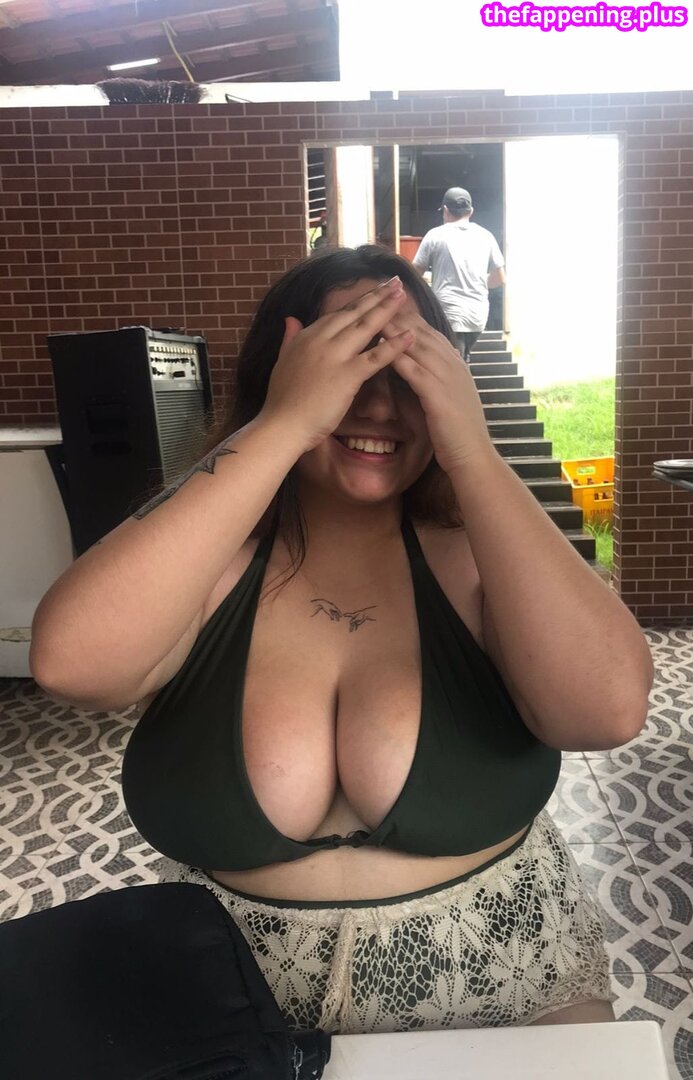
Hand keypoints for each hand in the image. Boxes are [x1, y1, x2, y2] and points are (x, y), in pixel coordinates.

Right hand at [259, 278, 414, 451]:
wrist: (281, 424)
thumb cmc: (282, 401)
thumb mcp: (282, 361)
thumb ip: (289, 338)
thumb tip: (290, 319)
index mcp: (307, 336)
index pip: (339, 313)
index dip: (359, 300)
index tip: (374, 289)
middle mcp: (322, 340)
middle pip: (355, 312)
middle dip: (377, 295)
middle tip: (395, 282)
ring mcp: (335, 356)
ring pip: (366, 327)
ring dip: (387, 309)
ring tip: (403, 295)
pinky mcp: (347, 376)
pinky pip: (375, 358)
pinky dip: (394, 345)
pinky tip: (410, 335)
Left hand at [383, 312, 494, 474]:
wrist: (473, 455)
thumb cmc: (457, 432)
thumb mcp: (447, 397)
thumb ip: (434, 378)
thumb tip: (418, 366)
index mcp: (454, 363)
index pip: (427, 332)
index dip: (407, 316)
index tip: (386, 303)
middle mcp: (452, 364)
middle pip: (420, 331)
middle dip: (398, 313)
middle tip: (376, 296)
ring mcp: (447, 377)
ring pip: (417, 345)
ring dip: (395, 328)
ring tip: (374, 314)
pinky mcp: (438, 394)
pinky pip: (415, 370)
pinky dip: (398, 356)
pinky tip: (381, 348)